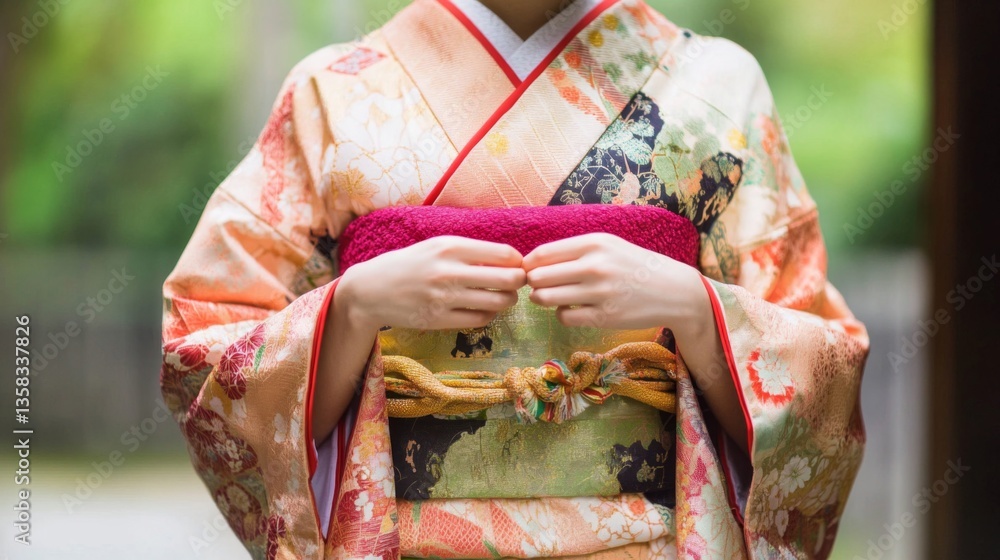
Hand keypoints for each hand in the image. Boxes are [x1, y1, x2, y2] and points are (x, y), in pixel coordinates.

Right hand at [338, 235, 526, 331]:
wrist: (371, 290)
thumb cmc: (409, 264)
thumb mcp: (436, 246)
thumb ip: (468, 251)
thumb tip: (508, 259)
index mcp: (450, 247)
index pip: (504, 254)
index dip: (518, 261)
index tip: (516, 265)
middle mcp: (449, 271)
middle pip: (508, 279)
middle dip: (519, 282)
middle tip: (517, 283)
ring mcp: (445, 297)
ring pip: (498, 302)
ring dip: (507, 300)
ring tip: (504, 296)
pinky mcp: (439, 319)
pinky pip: (480, 319)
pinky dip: (490, 315)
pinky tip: (485, 309)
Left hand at [521, 232, 707, 337]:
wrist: (673, 290)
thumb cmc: (633, 265)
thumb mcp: (608, 246)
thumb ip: (574, 250)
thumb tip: (534, 262)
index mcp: (594, 243)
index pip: (542, 254)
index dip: (529, 264)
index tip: (530, 270)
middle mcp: (595, 266)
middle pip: (539, 277)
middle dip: (534, 283)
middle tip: (539, 286)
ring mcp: (599, 293)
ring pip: (547, 298)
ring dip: (542, 299)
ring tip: (550, 297)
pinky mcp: (604, 317)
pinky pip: (564, 317)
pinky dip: (561, 314)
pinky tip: (571, 309)